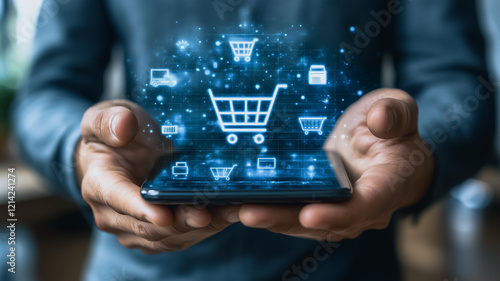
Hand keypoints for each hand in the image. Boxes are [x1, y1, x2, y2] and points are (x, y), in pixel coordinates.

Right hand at [76, 100, 238, 252]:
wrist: (114, 155)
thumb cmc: (111, 135)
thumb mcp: (104, 116)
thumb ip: (108, 120)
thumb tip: (123, 126)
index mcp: (99, 184)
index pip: (118, 199)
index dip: (141, 210)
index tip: (163, 215)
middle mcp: (113, 215)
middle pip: (149, 227)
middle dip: (181, 222)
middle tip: (208, 214)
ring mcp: (134, 229)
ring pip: (170, 237)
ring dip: (202, 229)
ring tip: (230, 214)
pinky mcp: (156, 235)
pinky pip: (182, 237)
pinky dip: (208, 228)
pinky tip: (230, 214)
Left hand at [238, 89, 433, 240]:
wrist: (391, 153)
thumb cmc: (394, 130)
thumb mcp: (399, 110)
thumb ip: (395, 113)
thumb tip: (379, 119)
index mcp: (387, 185)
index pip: (365, 206)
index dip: (337, 214)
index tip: (309, 214)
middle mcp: (364, 209)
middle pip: (325, 223)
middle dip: (286, 219)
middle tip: (248, 213)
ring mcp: (342, 213)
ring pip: (305, 224)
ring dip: (271, 220)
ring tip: (235, 210)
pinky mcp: (323, 208)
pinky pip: (297, 216)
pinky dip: (272, 213)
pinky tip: (240, 207)